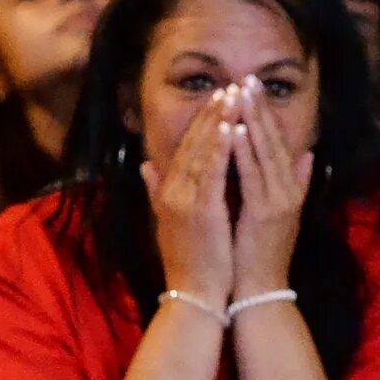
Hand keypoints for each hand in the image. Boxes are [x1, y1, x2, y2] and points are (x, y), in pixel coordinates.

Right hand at [140, 92, 234, 308]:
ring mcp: (185, 200)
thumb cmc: (188, 260)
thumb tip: (145, 165)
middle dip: (211, 113)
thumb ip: (156, 190)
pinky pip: (213, 172)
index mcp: (167, 192)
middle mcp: (172, 191)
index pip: (184, 148)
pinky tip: (232, 127)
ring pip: (203, 152)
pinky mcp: (202, 210)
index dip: (200, 122)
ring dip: (219, 122)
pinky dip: (222, 148)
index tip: (216, 98)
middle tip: (229, 86)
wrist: (193, 293)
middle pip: (192, 143)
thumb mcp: (167, 220)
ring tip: (234, 97)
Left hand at [226, 78, 313, 300]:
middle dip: (260, 108)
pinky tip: (236, 130)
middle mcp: (288, 190)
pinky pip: (254, 175)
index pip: (277, 142)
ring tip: (242, 93)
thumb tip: (306, 155)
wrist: (259, 288)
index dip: (265, 114)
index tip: (251, 88)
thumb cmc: (258, 252)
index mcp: (288, 188)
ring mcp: (280, 200)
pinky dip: (245, 152)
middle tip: (247, 78)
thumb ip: (294, 181)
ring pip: (266, 152)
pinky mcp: (266, 212)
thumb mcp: (277, 212)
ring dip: (253, 121)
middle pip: (274, 140)